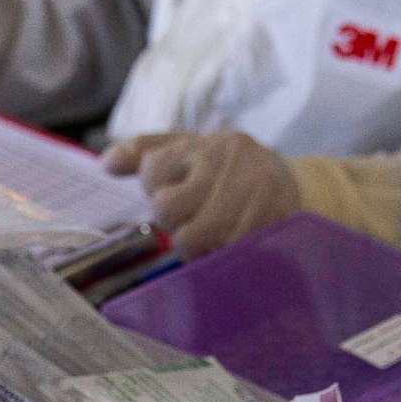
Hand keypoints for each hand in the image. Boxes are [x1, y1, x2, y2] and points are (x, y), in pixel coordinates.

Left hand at [101, 130, 302, 255]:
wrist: (294, 186)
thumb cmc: (229, 170)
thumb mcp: (189, 149)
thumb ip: (144, 152)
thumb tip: (106, 163)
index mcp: (202, 143)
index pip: (152, 170)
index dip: (157, 191)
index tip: (178, 191)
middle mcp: (225, 162)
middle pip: (166, 208)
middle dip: (174, 221)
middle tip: (194, 219)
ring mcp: (249, 194)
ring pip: (191, 239)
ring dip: (195, 245)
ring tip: (211, 236)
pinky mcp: (267, 225)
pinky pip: (221, 255)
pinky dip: (219, 257)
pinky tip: (229, 246)